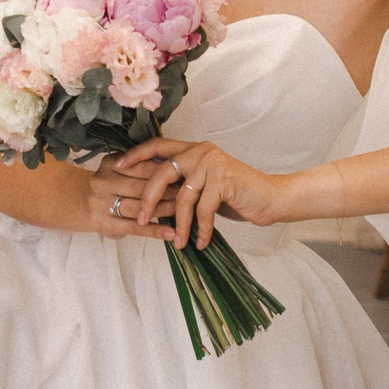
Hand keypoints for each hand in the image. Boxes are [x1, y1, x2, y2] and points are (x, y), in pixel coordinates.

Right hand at [0, 144, 188, 242]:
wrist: (71, 203)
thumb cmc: (104, 186)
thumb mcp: (115, 169)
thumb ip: (139, 167)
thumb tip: (176, 163)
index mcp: (110, 163)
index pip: (144, 165)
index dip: (168, 171)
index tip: (190, 174)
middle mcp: (104, 180)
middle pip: (144, 185)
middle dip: (172, 190)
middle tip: (196, 194)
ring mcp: (102, 202)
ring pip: (141, 206)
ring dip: (167, 211)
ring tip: (190, 215)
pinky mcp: (104, 223)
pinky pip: (134, 227)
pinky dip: (155, 230)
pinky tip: (172, 235)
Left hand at [134, 137, 305, 246]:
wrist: (271, 198)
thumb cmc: (236, 194)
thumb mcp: (205, 186)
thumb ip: (183, 185)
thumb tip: (152, 200)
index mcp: (193, 149)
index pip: (157, 145)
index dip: (135, 155)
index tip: (116, 165)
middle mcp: (201, 151)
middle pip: (162, 171)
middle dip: (148, 198)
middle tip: (140, 219)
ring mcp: (212, 164)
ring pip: (182, 196)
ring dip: (179, 224)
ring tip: (179, 243)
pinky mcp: (224, 180)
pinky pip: (203, 210)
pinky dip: (200, 230)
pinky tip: (200, 243)